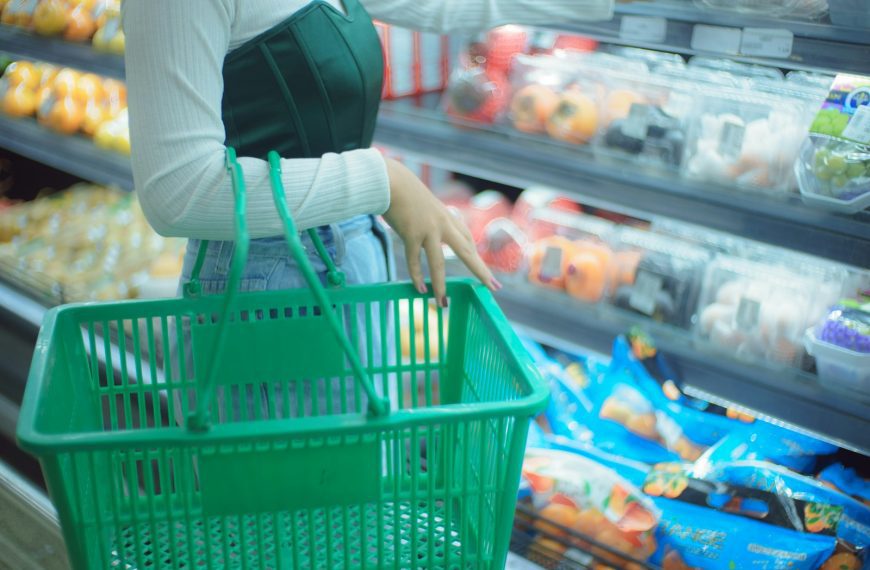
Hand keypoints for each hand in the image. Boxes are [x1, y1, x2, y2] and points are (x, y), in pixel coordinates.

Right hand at [382, 158, 501, 306]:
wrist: (390, 181)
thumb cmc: (404, 191)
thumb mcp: (425, 203)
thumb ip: (429, 217)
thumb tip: (425, 225)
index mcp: (447, 217)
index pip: (467, 239)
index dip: (475, 255)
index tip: (483, 268)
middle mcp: (443, 225)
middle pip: (466, 252)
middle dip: (480, 271)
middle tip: (494, 286)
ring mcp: (428, 230)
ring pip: (437, 263)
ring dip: (439, 285)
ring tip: (442, 302)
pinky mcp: (411, 234)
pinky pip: (415, 261)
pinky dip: (416, 276)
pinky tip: (419, 290)